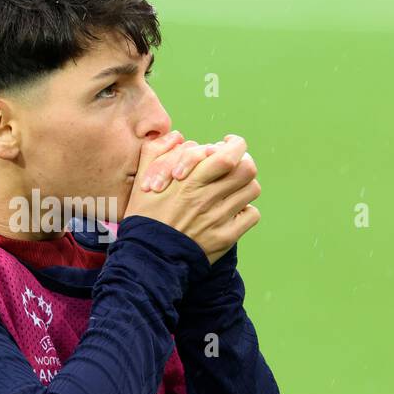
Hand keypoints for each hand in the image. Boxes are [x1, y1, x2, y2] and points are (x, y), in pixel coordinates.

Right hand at [125, 134, 259, 264]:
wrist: (148, 257)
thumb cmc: (144, 217)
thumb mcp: (142, 179)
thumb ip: (156, 152)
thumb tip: (177, 136)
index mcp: (189, 181)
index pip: (228, 155)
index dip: (235, 145)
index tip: (227, 144)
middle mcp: (207, 198)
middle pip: (247, 169)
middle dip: (242, 162)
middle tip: (233, 165)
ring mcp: (218, 218)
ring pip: (251, 190)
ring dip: (244, 185)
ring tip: (231, 188)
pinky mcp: (225, 237)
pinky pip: (251, 215)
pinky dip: (245, 210)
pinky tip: (231, 211)